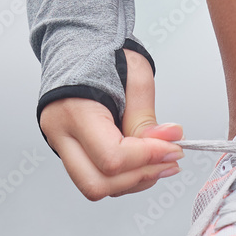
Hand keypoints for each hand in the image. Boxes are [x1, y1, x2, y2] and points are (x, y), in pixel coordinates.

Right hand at [39, 49, 184, 200]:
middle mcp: (61, 135)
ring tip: (161, 160)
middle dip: (140, 177)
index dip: (148, 157)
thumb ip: (147, 116)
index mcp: (74, 111)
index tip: (174, 148)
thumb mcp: (134, 77)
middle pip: (98, 183)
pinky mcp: (72, 154)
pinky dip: (126, 178)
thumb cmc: (103, 57)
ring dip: (135, 181)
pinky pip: (99, 179)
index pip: (112, 156)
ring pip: (97, 187)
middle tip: (169, 161)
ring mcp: (62, 147)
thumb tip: (170, 141)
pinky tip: (145, 162)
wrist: (77, 48)